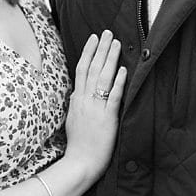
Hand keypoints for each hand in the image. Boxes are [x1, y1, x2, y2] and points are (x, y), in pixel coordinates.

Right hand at [64, 30, 126, 184]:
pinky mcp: (107, 118)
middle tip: (107, 32)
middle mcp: (84, 100)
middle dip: (100, 49)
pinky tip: (122, 70)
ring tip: (116, 44)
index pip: (81, 70)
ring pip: (102, 78)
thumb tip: (77, 92)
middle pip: (91, 69)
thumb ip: (76, 104)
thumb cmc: (78, 144)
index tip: (93, 38)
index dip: (88, 52)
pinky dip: (118, 83)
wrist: (80, 162)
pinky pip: (113, 97)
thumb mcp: (72, 119)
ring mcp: (95, 108)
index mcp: (76, 100)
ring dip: (109, 59)